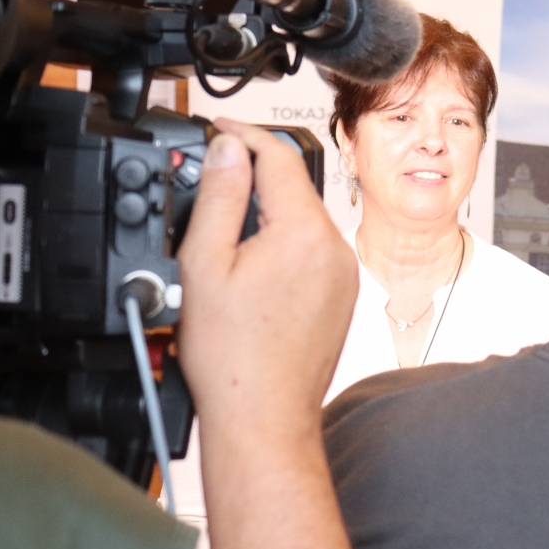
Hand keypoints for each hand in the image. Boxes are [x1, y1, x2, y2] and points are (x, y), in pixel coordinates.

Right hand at [175, 122, 404, 548]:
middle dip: (250, 181)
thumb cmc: (234, 361)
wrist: (264, 420)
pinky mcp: (341, 298)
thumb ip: (218, 198)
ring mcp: (343, 275)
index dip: (242, 135)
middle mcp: (336, 249)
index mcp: (305, 233)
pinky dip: (280, 248)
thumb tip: (228, 150)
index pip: (278, 156)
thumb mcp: (205, 266)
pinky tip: (248, 278)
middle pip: (292, 188)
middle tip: (205, 188)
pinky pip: (310, 253)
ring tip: (220, 246)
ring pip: (300, 221)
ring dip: (264, 217)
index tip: (217, 129)